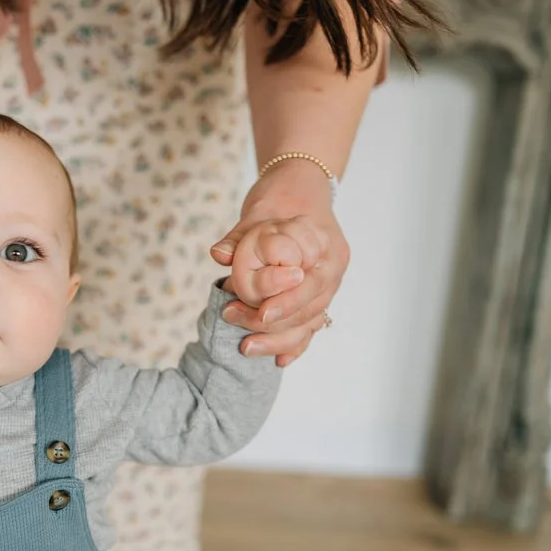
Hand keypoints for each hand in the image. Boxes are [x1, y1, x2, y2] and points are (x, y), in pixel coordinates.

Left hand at [211, 159, 350, 366]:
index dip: (287, 303)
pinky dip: (295, 343)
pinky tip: (278, 360)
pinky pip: (309, 324)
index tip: (261, 315)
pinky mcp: (318, 295)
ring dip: (279, 341)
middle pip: (311, 310)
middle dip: (276, 329)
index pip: (311, 284)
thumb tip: (218, 254)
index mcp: (326, 247)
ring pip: (310, 322)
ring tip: (247, 349)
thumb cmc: (280, 200)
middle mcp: (332, 269)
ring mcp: (329, 284)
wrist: (297, 190)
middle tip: (243, 341)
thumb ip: (238, 237)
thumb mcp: (258, 213)